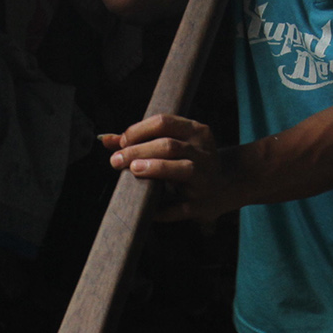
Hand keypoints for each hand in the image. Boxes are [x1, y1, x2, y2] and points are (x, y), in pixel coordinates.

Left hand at [101, 114, 233, 221]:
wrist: (226, 184)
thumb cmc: (190, 160)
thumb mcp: (172, 143)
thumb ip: (140, 140)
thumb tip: (105, 139)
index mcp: (196, 132)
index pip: (164, 122)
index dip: (139, 130)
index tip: (122, 142)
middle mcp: (204, 152)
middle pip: (168, 145)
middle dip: (138, 151)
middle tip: (116, 160)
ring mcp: (206, 177)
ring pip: (181, 168)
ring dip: (154, 168)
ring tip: (134, 170)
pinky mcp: (204, 203)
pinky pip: (180, 207)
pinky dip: (162, 210)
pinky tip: (147, 209)